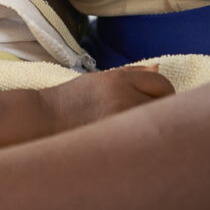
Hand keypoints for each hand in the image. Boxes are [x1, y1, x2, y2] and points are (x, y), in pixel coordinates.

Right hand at [40, 65, 173, 130]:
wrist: (44, 120)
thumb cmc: (73, 99)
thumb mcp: (100, 78)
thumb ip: (132, 73)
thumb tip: (159, 66)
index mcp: (118, 81)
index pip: (161, 83)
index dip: (163, 92)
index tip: (154, 100)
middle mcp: (122, 100)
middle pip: (165, 106)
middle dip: (161, 111)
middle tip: (145, 118)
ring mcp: (119, 123)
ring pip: (156, 126)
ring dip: (151, 129)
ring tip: (136, 131)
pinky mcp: (115, 143)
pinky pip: (142, 143)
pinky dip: (141, 143)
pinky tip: (128, 143)